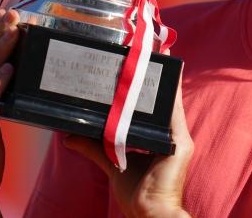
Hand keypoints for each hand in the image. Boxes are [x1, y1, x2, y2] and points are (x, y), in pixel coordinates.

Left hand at [64, 57, 192, 217]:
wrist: (149, 213)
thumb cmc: (137, 194)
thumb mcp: (111, 163)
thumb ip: (94, 147)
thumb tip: (70, 137)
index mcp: (160, 138)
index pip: (152, 107)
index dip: (148, 86)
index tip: (139, 64)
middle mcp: (171, 135)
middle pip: (161, 100)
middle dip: (155, 77)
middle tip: (147, 51)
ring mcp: (178, 138)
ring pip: (170, 102)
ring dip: (164, 79)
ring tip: (158, 56)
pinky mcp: (181, 144)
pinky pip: (175, 113)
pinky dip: (171, 94)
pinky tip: (167, 77)